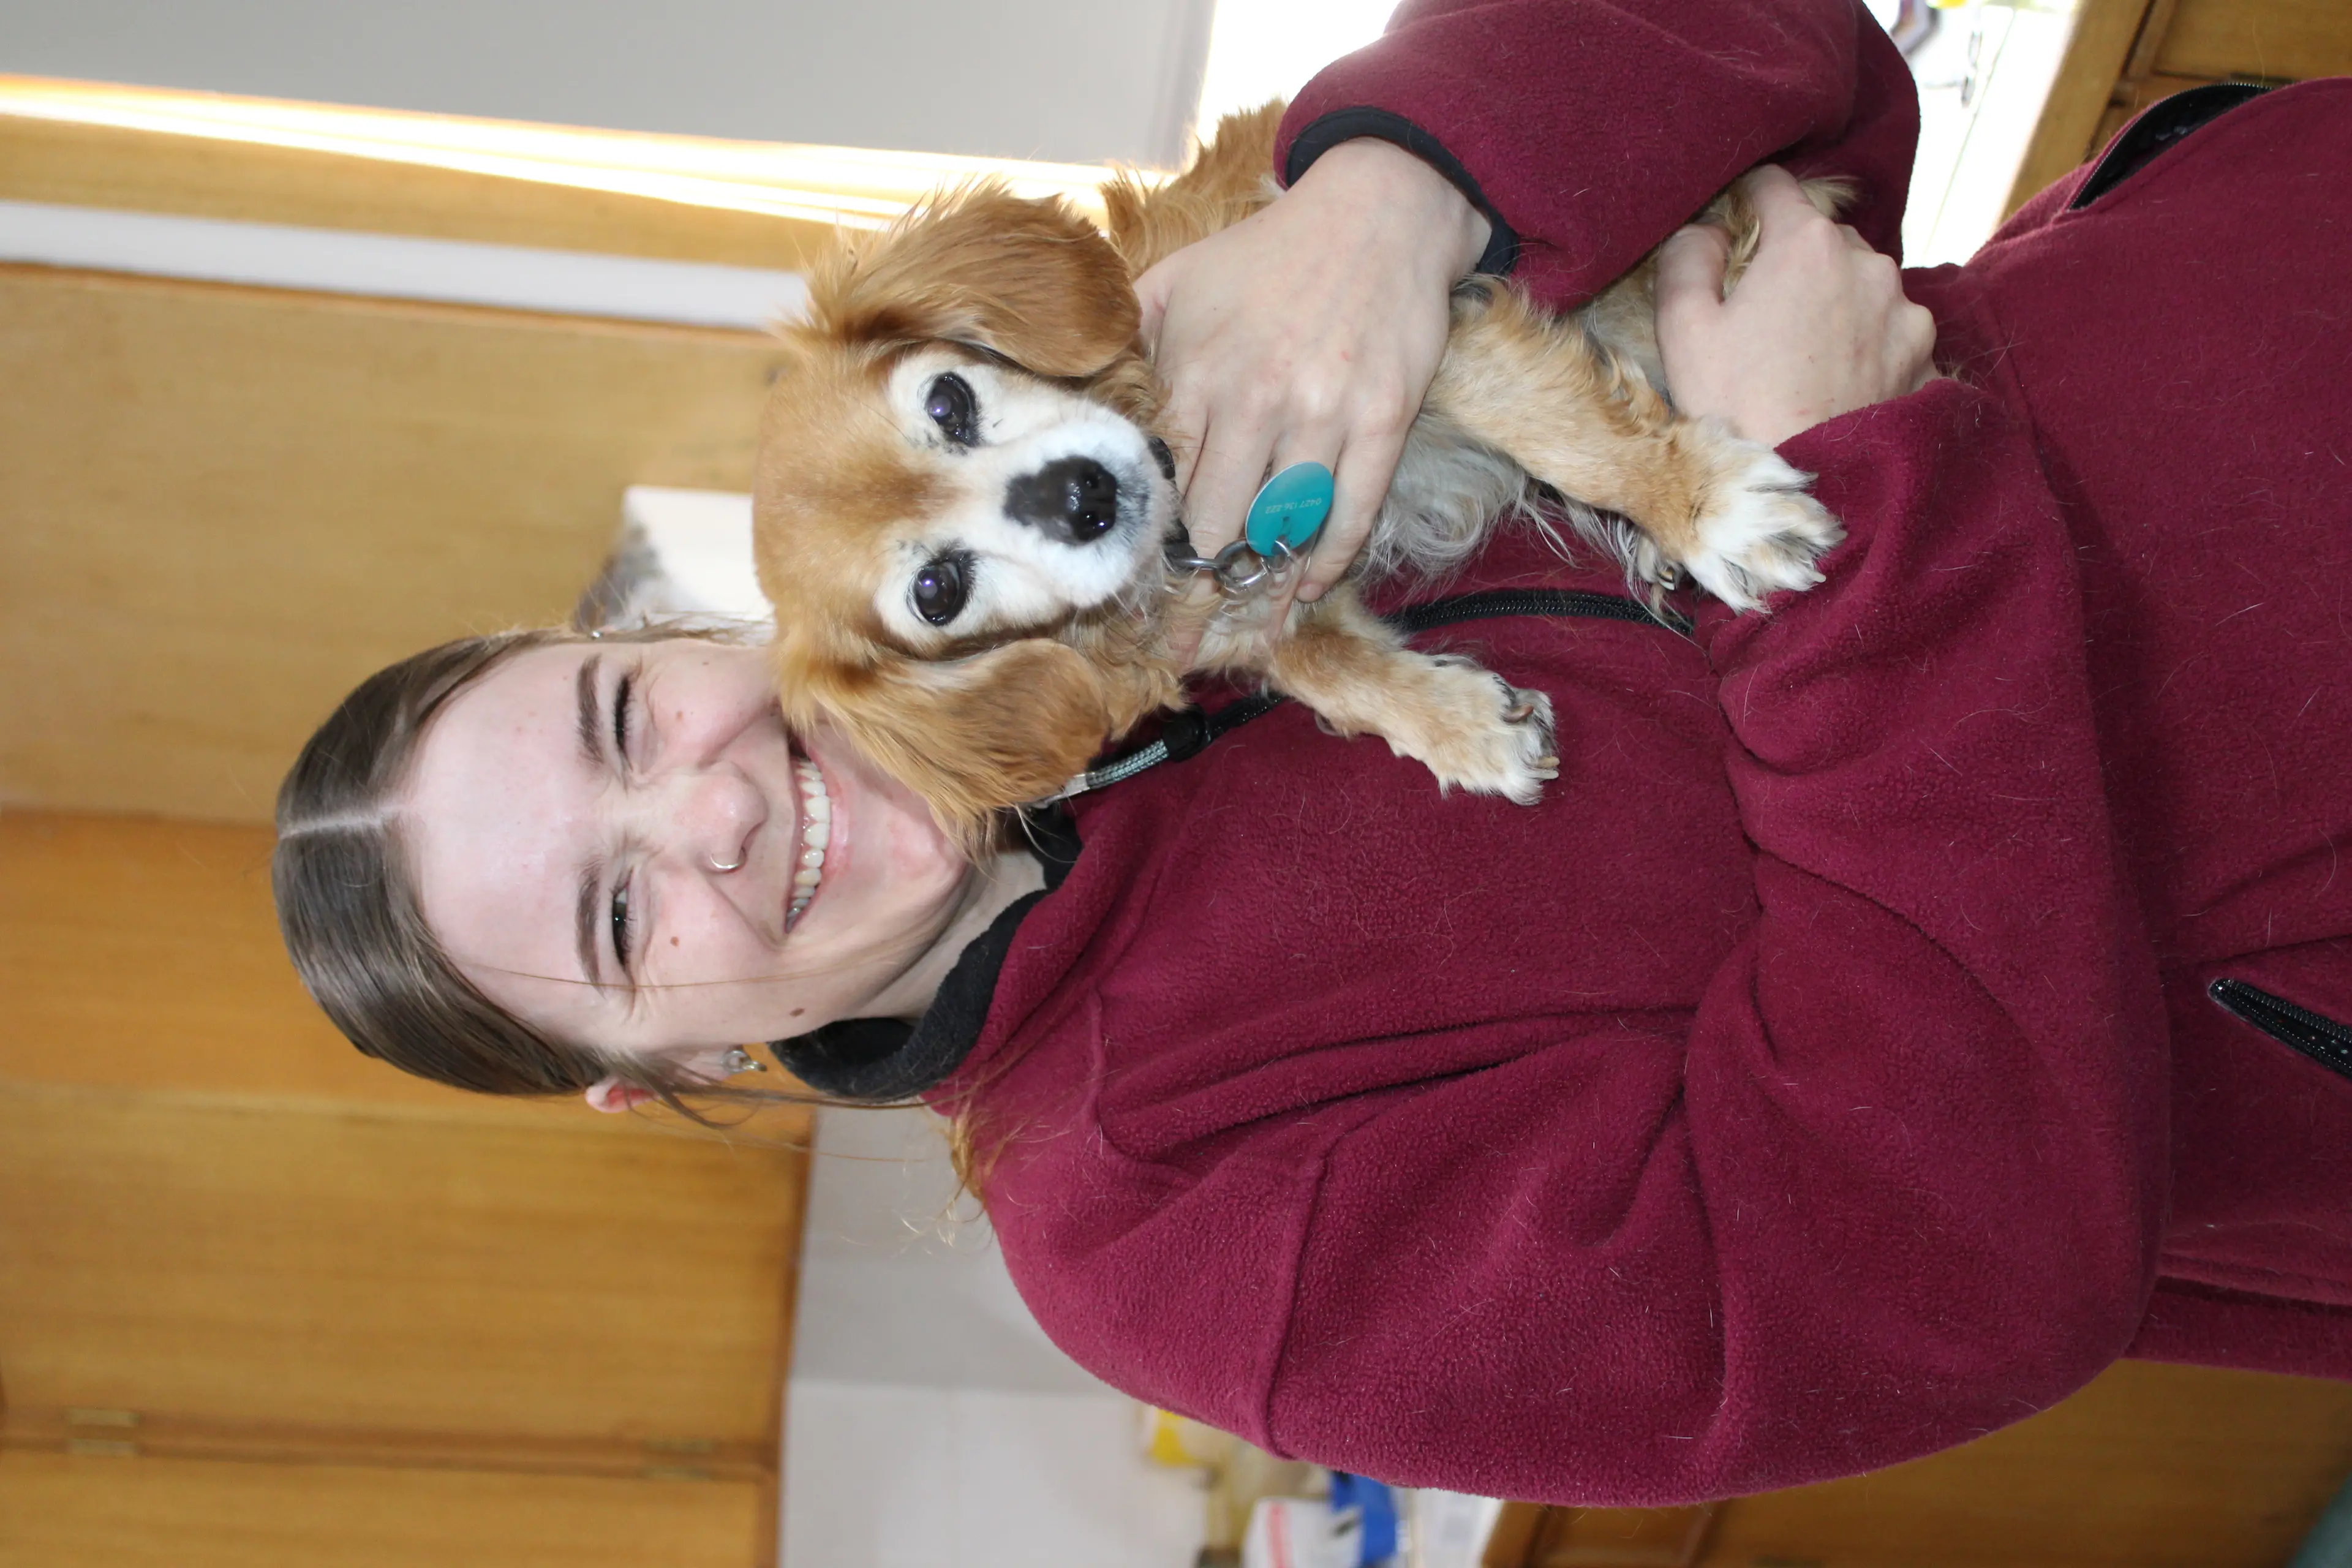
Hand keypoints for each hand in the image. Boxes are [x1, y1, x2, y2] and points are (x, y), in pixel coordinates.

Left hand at [1137, 138, 1489, 638]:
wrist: (1380, 211)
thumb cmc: (1269, 252)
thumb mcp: (1180, 277)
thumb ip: (1127, 335)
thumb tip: (1079, 389)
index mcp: (1198, 370)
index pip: (1162, 483)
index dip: (1145, 545)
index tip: (1130, 596)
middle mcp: (1256, 399)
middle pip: (1216, 523)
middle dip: (1194, 592)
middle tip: (1179, 645)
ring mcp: (1324, 414)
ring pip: (1284, 527)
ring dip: (1262, 588)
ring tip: (1245, 633)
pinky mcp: (1383, 422)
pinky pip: (1352, 514)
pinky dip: (1327, 561)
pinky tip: (1306, 590)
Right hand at [1654, 166, 1937, 448]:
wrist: (1806, 484)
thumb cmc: (1736, 408)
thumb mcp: (1682, 329)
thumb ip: (1687, 259)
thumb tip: (1708, 231)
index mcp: (1805, 244)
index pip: (1775, 185)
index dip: (1746, 201)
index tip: (1733, 228)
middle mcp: (1866, 262)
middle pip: (1821, 238)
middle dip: (1792, 261)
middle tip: (1761, 313)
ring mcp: (1903, 309)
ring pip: (1859, 282)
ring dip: (1832, 301)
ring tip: (1802, 355)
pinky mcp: (1922, 353)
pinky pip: (1888, 329)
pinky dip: (1864, 342)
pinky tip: (1835, 380)